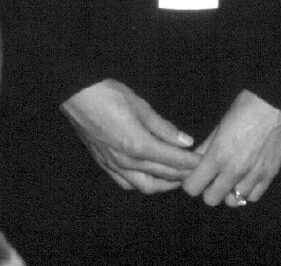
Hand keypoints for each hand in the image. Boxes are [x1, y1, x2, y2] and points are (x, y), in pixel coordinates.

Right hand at [60, 80, 201, 193]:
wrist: (76, 95)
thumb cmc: (108, 94)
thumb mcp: (140, 105)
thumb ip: (163, 127)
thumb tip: (185, 141)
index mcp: (138, 145)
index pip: (172, 160)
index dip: (190, 163)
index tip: (204, 163)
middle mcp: (126, 161)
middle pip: (162, 176)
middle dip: (182, 175)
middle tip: (196, 172)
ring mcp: (113, 165)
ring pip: (144, 186)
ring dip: (163, 184)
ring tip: (177, 178)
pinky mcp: (104, 164)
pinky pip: (126, 183)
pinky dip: (142, 184)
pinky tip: (150, 177)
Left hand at [181, 89, 280, 206]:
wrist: (278, 101)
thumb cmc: (246, 107)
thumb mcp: (220, 125)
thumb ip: (206, 147)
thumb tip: (194, 161)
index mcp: (218, 156)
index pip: (193, 187)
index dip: (191, 182)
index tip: (195, 175)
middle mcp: (234, 171)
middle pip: (211, 200)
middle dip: (208, 189)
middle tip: (212, 176)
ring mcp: (254, 176)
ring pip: (233, 201)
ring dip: (229, 191)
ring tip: (232, 176)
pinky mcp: (270, 176)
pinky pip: (253, 197)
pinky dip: (247, 191)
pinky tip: (247, 178)